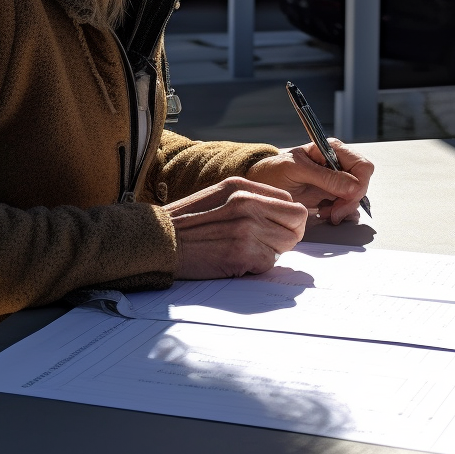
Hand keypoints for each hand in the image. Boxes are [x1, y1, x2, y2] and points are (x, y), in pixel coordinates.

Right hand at [167, 177, 307, 278]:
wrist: (157, 241)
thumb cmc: (185, 222)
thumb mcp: (218, 196)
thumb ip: (249, 200)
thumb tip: (279, 215)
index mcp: (241, 187)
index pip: (289, 201)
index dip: (286, 219)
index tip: (276, 228)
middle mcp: (247, 203)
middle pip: (297, 220)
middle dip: (288, 235)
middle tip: (269, 244)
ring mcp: (246, 228)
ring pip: (287, 243)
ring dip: (272, 252)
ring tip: (246, 251)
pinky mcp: (242, 253)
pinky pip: (269, 263)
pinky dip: (257, 266)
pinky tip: (236, 261)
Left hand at [246, 139, 373, 224]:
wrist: (263, 183)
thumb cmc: (275, 171)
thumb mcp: (297, 170)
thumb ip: (325, 178)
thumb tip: (353, 187)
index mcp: (332, 150)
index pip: (362, 166)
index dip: (359, 184)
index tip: (345, 199)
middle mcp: (338, 163)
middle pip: (362, 183)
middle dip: (351, 200)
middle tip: (334, 212)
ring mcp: (336, 180)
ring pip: (356, 197)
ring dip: (344, 208)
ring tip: (325, 212)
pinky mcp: (332, 194)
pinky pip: (348, 205)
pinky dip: (340, 213)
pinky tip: (325, 213)